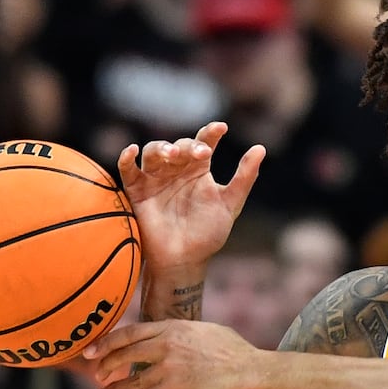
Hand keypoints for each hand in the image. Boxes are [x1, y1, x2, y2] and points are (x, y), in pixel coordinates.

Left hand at [84, 319, 265, 388]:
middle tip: (97, 375)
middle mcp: (167, 345)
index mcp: (174, 328)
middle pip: (124, 354)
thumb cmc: (238, 356)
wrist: (253, 375)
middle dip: (106, 365)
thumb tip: (178, 336)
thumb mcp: (209, 333)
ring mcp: (169, 367)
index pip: (131, 332)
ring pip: (130, 380)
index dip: (109, 342)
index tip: (94, 351)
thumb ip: (186, 334)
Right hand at [117, 122, 264, 273]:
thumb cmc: (207, 234)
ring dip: (161, 148)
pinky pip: (127, 170)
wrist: (184, 260)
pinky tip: (132, 151)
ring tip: (172, 154)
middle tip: (201, 153)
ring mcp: (155, 178)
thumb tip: (261, 148)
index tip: (221, 128)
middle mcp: (176, 169)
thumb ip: (244, 178)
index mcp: (198, 170)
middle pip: (179, 146)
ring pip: (153, 152)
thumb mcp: (229, 205)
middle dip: (189, 146)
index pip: (204, 143)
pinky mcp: (137, 191)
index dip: (211, 133)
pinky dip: (126, 159)